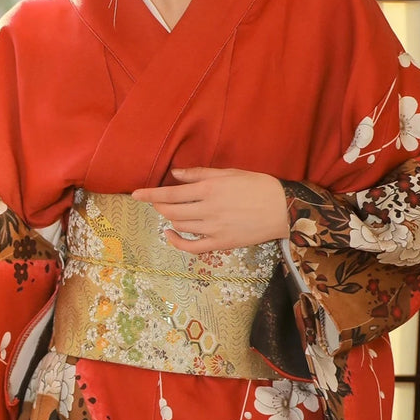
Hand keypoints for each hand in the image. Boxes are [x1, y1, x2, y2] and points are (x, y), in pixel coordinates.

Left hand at [131, 167, 288, 253]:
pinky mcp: (220, 243)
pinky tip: (171, 234)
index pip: (170, 193)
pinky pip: (191, 247)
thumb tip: (174, 174)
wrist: (284, 209)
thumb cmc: (258, 186)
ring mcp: (213, 228)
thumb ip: (199, 174)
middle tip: (156, 202)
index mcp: (209, 189)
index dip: (149, 194)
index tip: (135, 195)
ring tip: (171, 212)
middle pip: (171, 210)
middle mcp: (207, 209)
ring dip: (170, 218)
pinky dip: (176, 241)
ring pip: (180, 225)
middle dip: (158, 206)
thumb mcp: (229, 173)